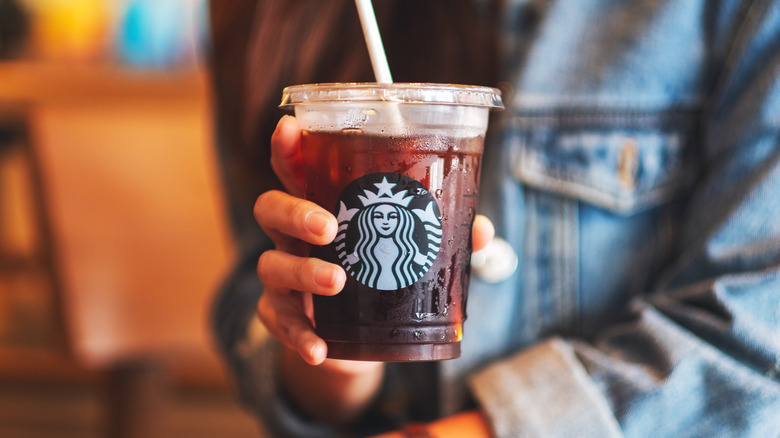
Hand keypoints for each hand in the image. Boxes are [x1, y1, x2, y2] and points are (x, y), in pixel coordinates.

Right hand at [254, 116, 493, 423]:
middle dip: (295, 212)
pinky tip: (319, 348)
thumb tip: (481, 230)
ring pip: (271, 264)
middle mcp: (295, 236)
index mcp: (323, 205)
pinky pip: (277, 322)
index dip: (288, 149)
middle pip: (270, 208)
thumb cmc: (382, 274)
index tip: (290, 127)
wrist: (360, 339)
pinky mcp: (286, 317)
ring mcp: (285, 276)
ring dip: (302, 271)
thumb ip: (442, 236)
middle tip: (330, 226)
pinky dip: (298, 335)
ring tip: (338, 281)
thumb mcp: (410, 252)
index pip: (297, 169)